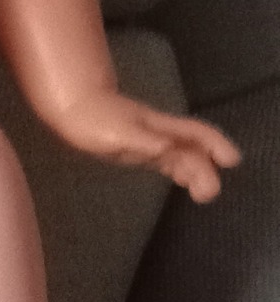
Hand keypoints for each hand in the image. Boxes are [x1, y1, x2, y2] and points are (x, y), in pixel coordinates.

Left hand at [51, 91, 240, 201]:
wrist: (72, 106)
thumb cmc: (92, 117)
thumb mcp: (116, 131)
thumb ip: (141, 141)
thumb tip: (166, 149)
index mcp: (157, 127)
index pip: (194, 133)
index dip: (214, 144)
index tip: (230, 161)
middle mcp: (158, 134)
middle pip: (191, 150)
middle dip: (205, 170)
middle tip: (206, 195)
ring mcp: (149, 141)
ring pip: (181, 156)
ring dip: (195, 173)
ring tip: (201, 195)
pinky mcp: (138, 149)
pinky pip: (166, 160)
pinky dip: (179, 171)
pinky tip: (184, 181)